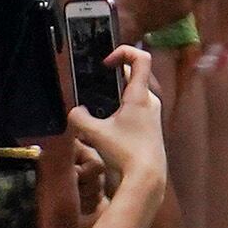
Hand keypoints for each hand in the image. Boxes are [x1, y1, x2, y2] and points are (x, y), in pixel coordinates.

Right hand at [66, 46, 167, 191]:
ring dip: (117, 93)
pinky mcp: (150, 127)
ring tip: (98, 102)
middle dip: (115, 74)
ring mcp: (152, 114)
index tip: (106, 63)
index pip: (141, 58)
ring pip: (135, 93)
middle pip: (135, 76)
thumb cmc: (125, 151)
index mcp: (140, 95)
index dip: (124, 51)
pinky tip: (107, 122)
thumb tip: (75, 112)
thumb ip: (80, 119)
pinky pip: (135, 108)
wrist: (147, 175)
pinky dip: (121, 108)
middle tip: (97, 79)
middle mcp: (150, 101)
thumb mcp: (96, 134)